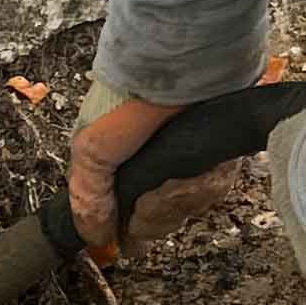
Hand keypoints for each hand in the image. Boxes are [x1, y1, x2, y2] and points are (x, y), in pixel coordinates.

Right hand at [69, 87, 258, 259]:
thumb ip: (88, 198)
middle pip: (159, 219)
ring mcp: (185, 161)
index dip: (128, 230)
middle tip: (162, 187)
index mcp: (118, 167)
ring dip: (188, 191)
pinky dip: (213, 177)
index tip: (129, 242)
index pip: (123, 219)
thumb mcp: (92, 149)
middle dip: (161, 210)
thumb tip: (94, 239)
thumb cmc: (133, 94)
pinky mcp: (217, 153)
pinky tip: (209, 160)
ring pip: (189, 206)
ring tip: (187, 166)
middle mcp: (151, 167)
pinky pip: (216, 186)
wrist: (188, 61)